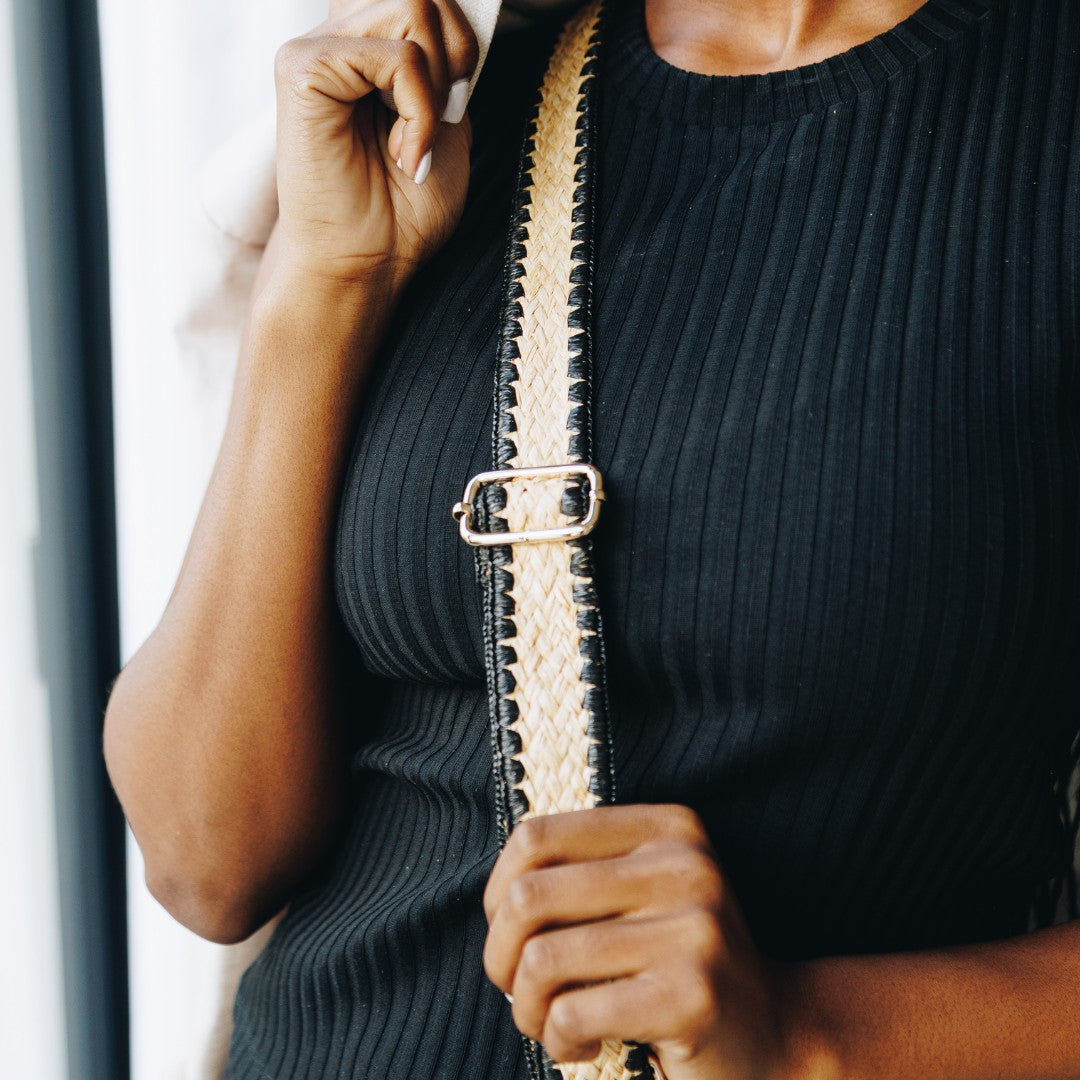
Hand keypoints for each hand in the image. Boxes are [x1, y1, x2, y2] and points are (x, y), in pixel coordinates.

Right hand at [272, 0, 478, 292]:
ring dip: (434, 90)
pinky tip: (400, 152)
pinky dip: (418, 112)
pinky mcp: (303, 67)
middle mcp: (339, 33)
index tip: (451, 103)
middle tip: (433, 124)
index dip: (458, 39)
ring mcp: (317, 46)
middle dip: (453, 56)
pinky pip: (398, 55)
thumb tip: (454, 10)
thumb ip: (448, 58)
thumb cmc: (405, 207)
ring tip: (411, 141)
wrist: (369, 261)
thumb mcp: (449, 118)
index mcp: (369, 40)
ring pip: (413, 7)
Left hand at [483, 804, 794, 1079]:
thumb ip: (579, 874)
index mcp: (667, 826)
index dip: (497, 891)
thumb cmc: (675, 964)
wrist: (776, 1035)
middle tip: (518, 990)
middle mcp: (686, 864)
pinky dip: (556, 1040)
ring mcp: (695, 927)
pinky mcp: (693, 994)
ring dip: (525, 1008)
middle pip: (529, 896)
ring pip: (542, 959)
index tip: (510, 934)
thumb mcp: (638, 896)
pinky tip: (582, 1046)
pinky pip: (572, 1013)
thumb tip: (496, 894)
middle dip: (501, 957)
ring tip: (547, 1023)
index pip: (536, 837)